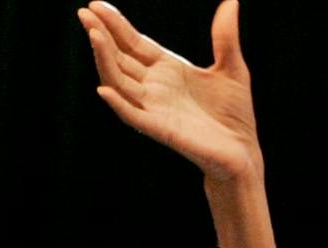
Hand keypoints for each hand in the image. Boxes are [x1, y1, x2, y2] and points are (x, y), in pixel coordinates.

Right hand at [78, 2, 259, 182]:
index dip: (115, 24)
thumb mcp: (233, 68)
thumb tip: (232, 0)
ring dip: (104, 60)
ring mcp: (154, 108)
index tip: (95, 5)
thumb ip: (225, 36)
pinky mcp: (160, 129)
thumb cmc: (235, 114)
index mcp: (167, 69)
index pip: (133, 42)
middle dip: (101, 36)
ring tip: (94, 36)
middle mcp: (154, 87)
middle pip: (119, 58)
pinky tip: (105, 89)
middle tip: (83, 13)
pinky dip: (118, 103)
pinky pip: (132, 115)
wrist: (244, 153)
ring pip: (119, 82)